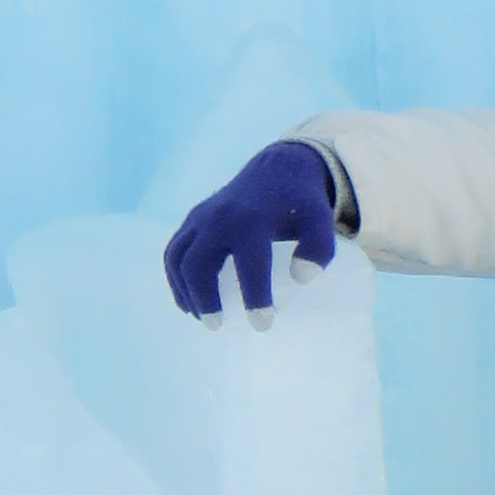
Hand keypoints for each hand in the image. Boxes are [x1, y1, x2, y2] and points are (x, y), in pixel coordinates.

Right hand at [164, 139, 340, 316]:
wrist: (277, 169)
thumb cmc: (301, 204)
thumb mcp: (320, 221)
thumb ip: (319, 248)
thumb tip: (301, 279)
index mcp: (252, 219)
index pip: (249, 264)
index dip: (255, 297)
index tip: (262, 325)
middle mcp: (220, 217)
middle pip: (198, 263)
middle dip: (204, 298)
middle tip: (216, 326)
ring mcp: (201, 217)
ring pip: (178, 258)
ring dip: (185, 291)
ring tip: (201, 318)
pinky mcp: (192, 220)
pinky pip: (174, 251)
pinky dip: (175, 277)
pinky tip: (188, 301)